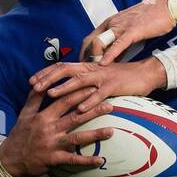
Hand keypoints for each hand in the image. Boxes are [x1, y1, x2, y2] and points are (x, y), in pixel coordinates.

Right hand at [0, 86, 114, 176]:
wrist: (9, 160)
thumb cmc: (19, 135)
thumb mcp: (24, 114)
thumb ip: (34, 99)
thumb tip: (39, 82)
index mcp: (43, 116)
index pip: (64, 101)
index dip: (80, 93)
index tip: (95, 87)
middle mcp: (49, 128)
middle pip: (75, 116)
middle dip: (93, 110)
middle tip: (110, 105)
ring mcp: (52, 144)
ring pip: (77, 138)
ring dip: (95, 134)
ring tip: (111, 131)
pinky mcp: (54, 159)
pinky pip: (73, 160)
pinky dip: (87, 161)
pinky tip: (101, 161)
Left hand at [30, 58, 168, 112]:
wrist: (145, 74)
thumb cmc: (121, 77)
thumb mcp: (101, 76)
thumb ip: (85, 79)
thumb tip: (69, 86)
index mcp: (88, 67)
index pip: (62, 66)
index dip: (45, 72)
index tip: (31, 80)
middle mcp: (93, 69)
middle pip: (66, 70)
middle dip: (48, 79)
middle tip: (34, 87)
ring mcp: (103, 77)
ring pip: (79, 81)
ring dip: (64, 88)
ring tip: (50, 94)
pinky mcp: (114, 86)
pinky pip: (99, 94)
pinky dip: (89, 102)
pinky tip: (80, 110)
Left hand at [80, 0, 174, 63]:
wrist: (166, 6)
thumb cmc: (152, 18)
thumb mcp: (131, 30)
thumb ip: (120, 43)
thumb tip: (113, 58)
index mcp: (110, 23)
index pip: (89, 39)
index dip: (84, 54)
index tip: (84, 66)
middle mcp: (112, 23)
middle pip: (89, 41)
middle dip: (84, 57)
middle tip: (84, 71)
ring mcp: (121, 26)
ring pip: (99, 42)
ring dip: (93, 57)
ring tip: (91, 71)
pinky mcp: (133, 31)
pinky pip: (118, 44)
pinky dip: (109, 55)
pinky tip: (104, 64)